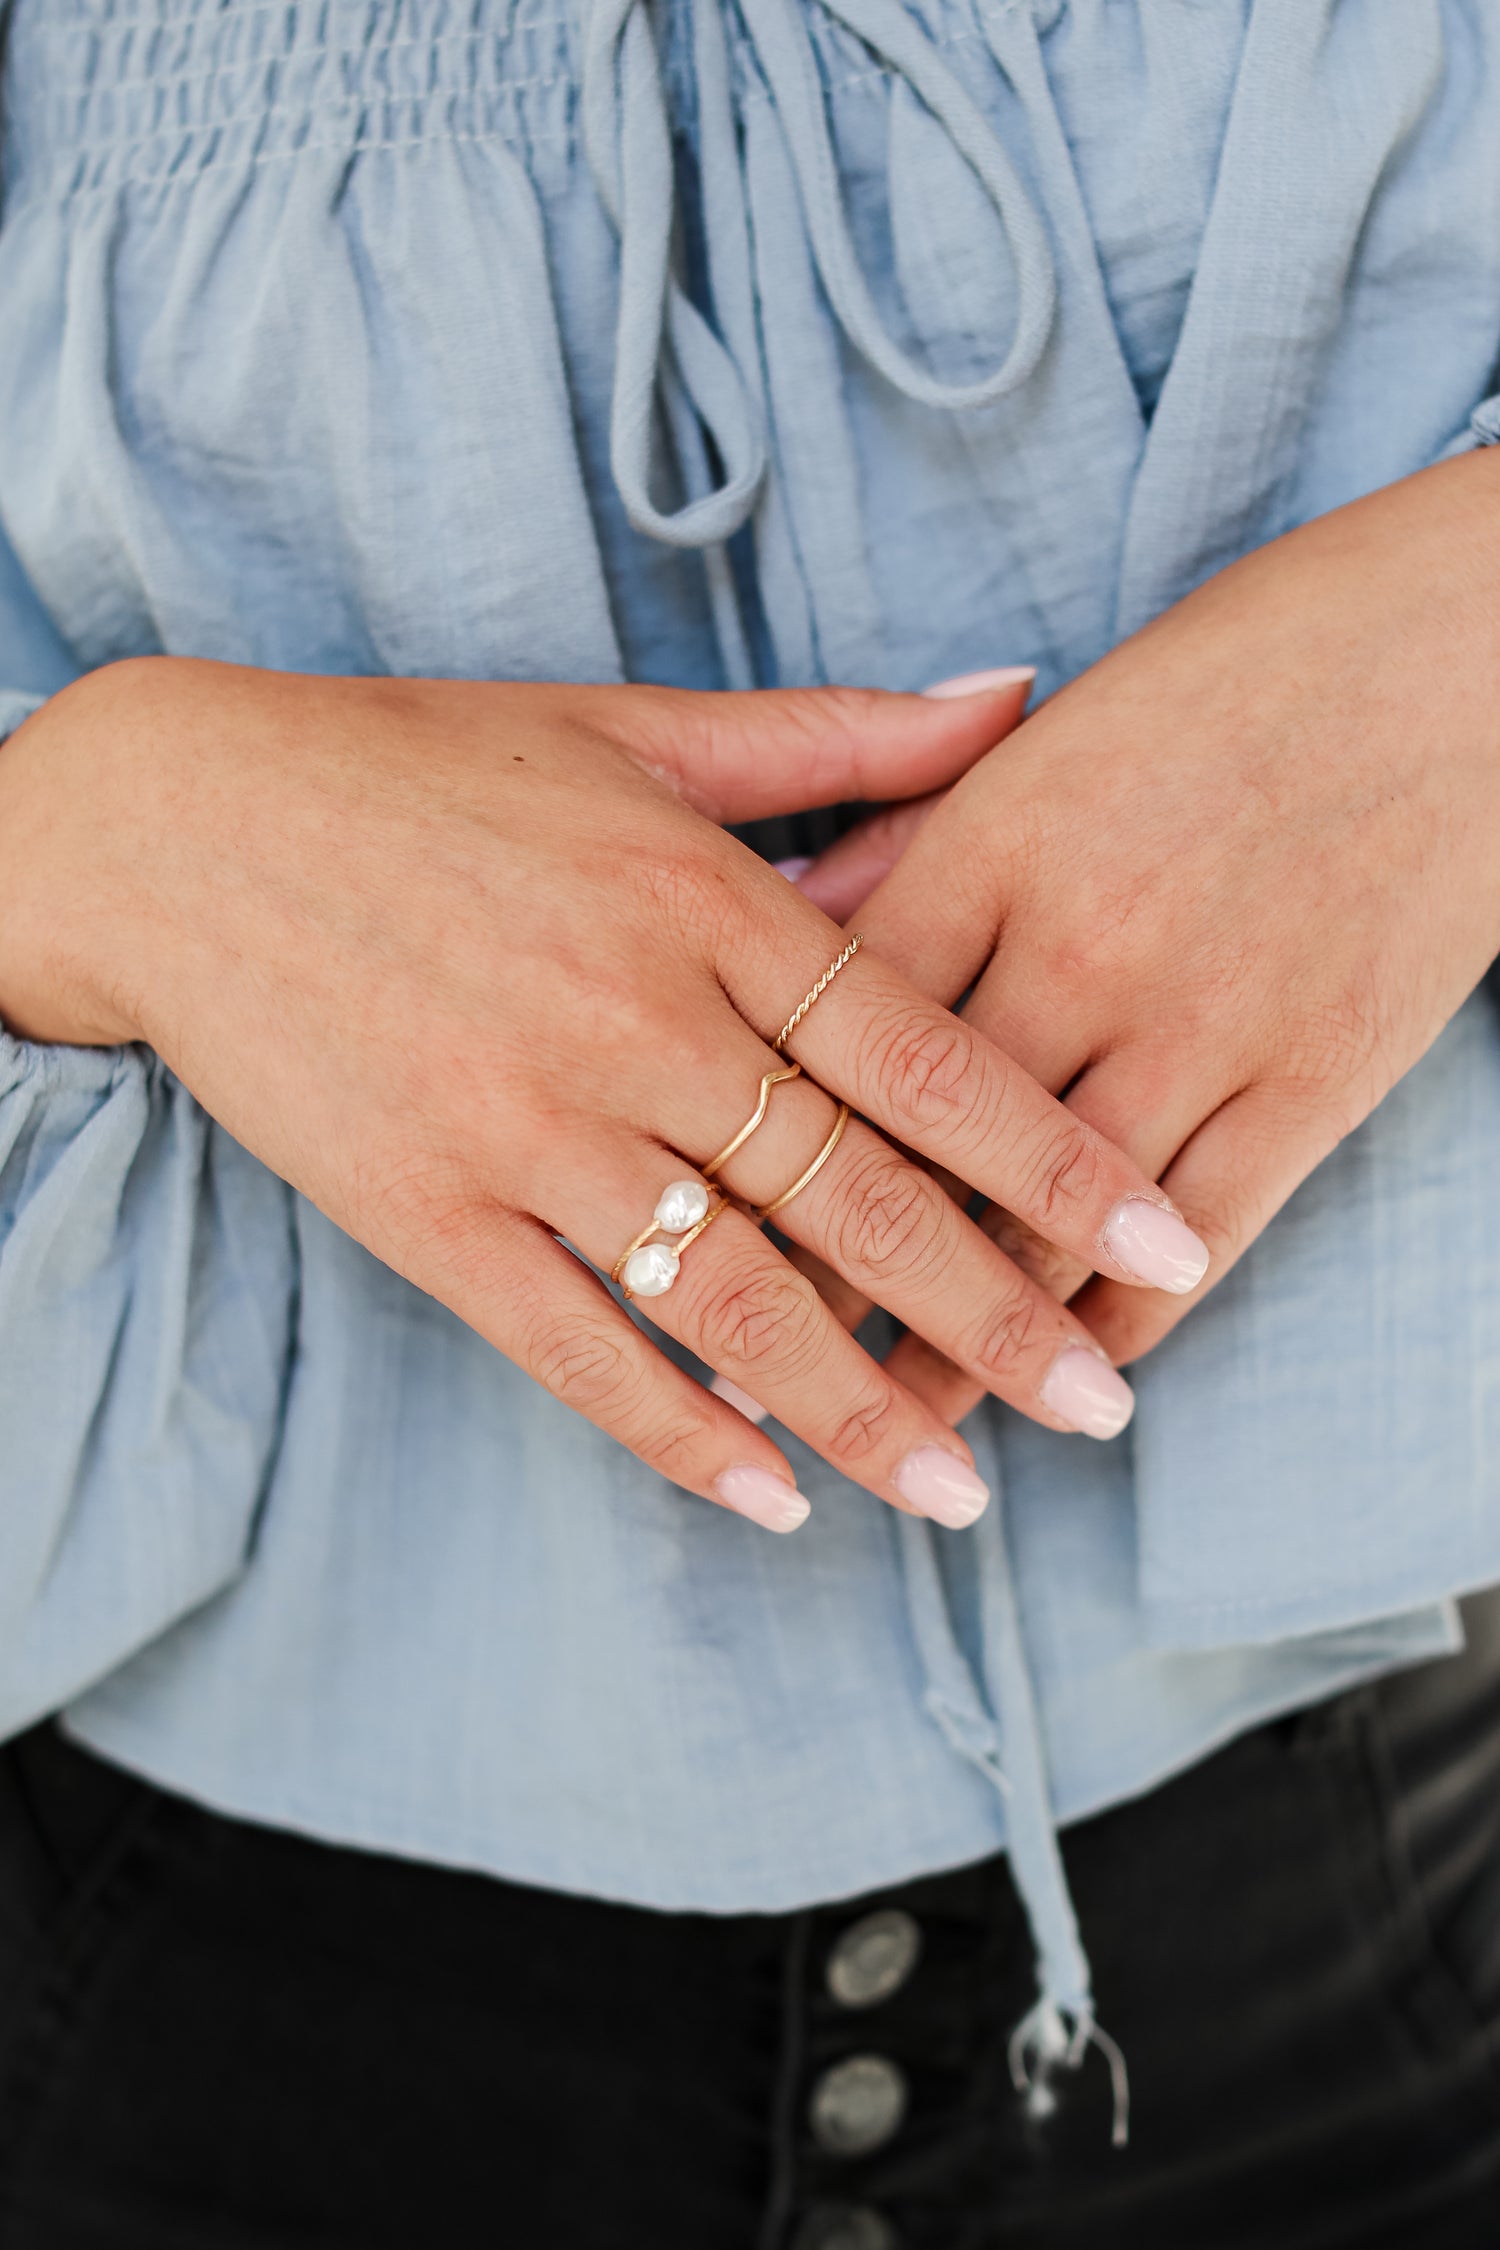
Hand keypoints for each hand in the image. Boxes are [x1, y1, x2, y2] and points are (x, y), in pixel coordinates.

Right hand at [0, 660, 1198, 1528]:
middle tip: (1103, 1407)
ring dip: (858, 1407)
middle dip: (998, 1315)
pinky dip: (673, 1433)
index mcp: (704, 900)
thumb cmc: (418, 766)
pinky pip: (574, 1350)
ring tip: (961, 1491)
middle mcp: (634, 1023)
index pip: (923, 1053)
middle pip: (856, 1199)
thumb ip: (837, 737)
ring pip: (730, 1297)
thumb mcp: (633, 728)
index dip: (1054, 1162)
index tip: (1163, 1244)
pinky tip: (765, 1499)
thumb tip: (1017, 696)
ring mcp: (527, 1129)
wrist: (181, 825)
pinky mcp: (428, 1213)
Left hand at [808, 449, 1499, 1422]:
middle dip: (831, 1296)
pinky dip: (1126, 1322)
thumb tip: (788, 919)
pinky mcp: (1317, 1076)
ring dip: (969, 1349)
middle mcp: (1080, 945)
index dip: (752, 1163)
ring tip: (902, 1441)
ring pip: (1051, 1229)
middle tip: (767, 1397)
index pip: (831, 1038)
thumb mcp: (1054, 730)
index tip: (688, 1254)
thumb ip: (914, 835)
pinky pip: (1198, 1238)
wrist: (1471, 650)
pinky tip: (1075, 1381)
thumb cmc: (1248, 668)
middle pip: (923, 1156)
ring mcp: (1203, 1020)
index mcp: (994, 840)